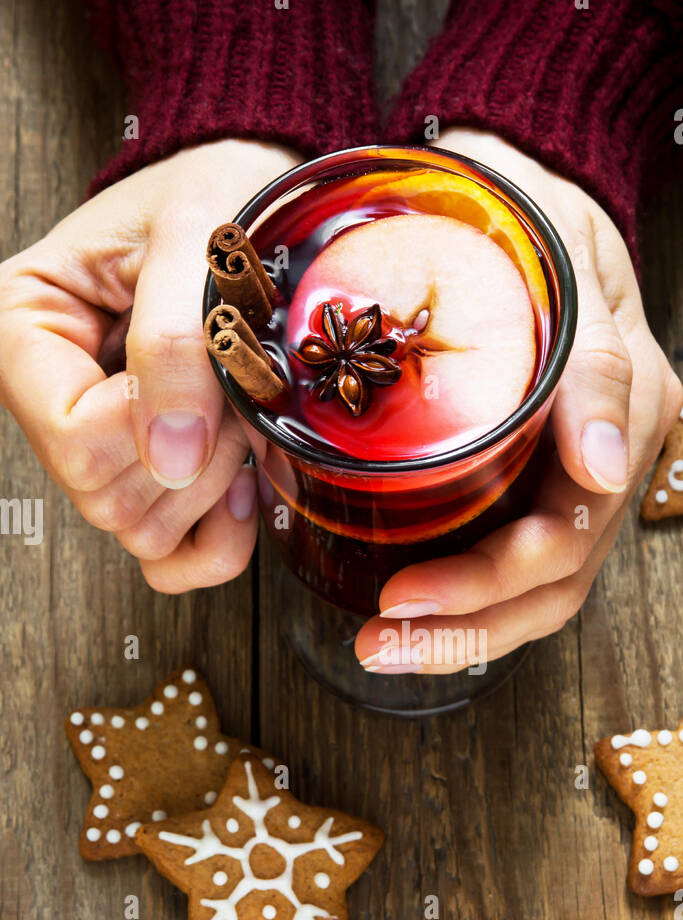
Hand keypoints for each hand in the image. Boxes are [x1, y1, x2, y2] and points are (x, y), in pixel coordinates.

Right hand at [0, 139, 298, 590]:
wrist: (255, 198)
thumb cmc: (214, 193)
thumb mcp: (196, 235)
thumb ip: (176, 339)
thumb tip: (171, 455)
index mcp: (26, 330)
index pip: (73, 438)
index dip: (153, 421)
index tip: (205, 366)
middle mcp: (50, 399)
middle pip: (106, 498)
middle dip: (194, 453)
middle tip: (235, 384)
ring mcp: (99, 449)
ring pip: (140, 534)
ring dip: (213, 484)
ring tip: (239, 409)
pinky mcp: (152, 480)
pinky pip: (171, 561)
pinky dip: (218, 541)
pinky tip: (244, 478)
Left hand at [355, 129, 682, 672]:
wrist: (520, 188)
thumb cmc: (532, 216)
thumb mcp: (566, 267)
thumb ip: (593, 368)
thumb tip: (602, 470)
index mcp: (628, 418)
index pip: (565, 543)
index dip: (486, 586)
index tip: (401, 597)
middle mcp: (608, 462)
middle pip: (550, 586)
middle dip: (465, 629)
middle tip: (379, 646)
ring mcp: (575, 474)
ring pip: (534, 588)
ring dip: (460, 631)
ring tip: (381, 647)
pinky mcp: (536, 474)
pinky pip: (510, 552)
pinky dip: (462, 596)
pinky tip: (408, 611)